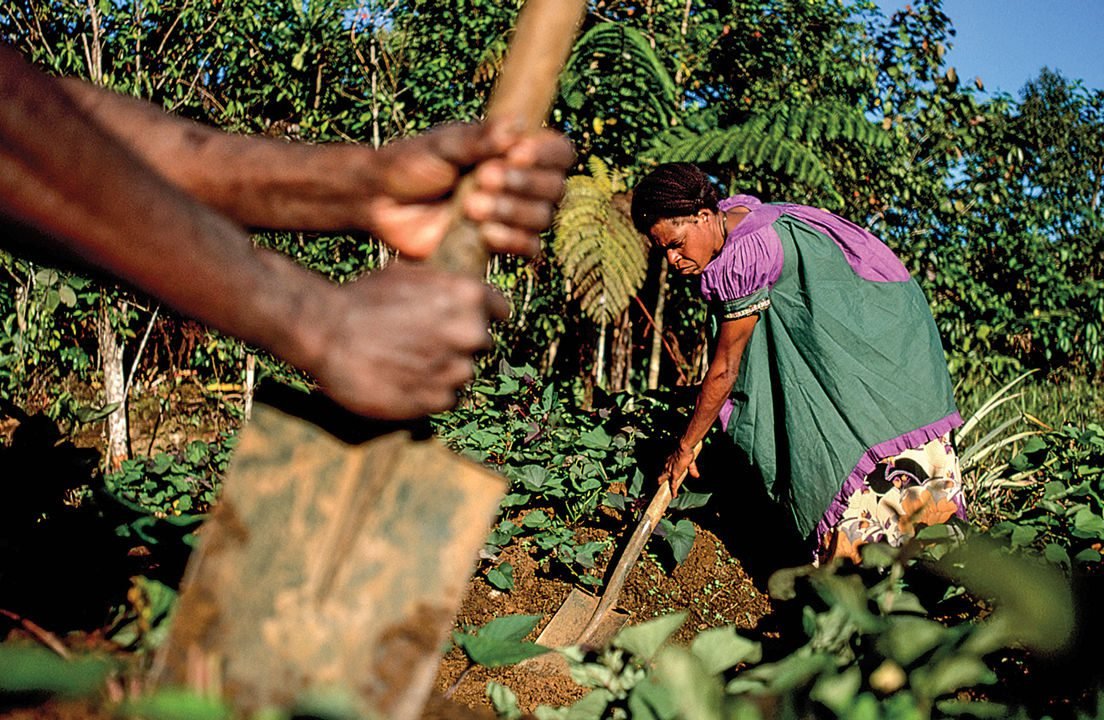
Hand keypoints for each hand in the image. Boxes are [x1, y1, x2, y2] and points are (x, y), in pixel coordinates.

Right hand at [307, 262, 508, 418]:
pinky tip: (402, 380)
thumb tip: (460, 292)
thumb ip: (444, 287)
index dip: (483, 314)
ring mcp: (454, 369)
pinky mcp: (436, 400)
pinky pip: (446, 399)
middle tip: (424, 342)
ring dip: (443, 371)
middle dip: (458, 344)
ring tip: (407, 362)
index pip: (500, 310)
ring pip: (463, 373)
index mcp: (468, 296)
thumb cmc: (362, 298)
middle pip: (481, 344)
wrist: (326, 331)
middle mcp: (470, 333)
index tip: (465, 320)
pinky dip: (429, 394)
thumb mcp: (409, 274)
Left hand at [367, 123, 573, 258]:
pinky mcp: (498, 244)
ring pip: (543, 218)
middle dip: (524, 185)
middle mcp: (521, 183)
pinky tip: (484, 233)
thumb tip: (516, 128)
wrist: (380, 201)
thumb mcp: (443, 144)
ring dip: (514, 212)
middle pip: (555, 188)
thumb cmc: (412, 164)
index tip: (517, 154)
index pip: (559, 152)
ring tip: (471, 206)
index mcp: (514, 151)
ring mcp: (511, 216)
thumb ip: (478, 139)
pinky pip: (529, 248)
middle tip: (483, 179)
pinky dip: (512, 240)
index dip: (547, 156)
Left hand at [658, 444, 699, 496]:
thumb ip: (692, 469)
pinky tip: (674, 496)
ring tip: (661, 492)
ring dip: (662, 485)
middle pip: (661, 475)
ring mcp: (669, 471)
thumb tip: (697, 476)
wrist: (683, 447)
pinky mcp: (674, 475)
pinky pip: (673, 485)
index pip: (665, 468)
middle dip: (659, 480)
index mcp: (668, 461)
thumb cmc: (686, 450)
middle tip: (657, 485)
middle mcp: (666, 466)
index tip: (663, 477)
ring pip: (663, 480)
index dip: (664, 473)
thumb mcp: (690, 461)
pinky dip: (673, 491)